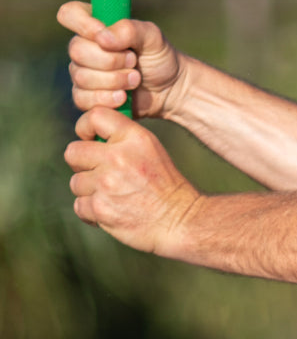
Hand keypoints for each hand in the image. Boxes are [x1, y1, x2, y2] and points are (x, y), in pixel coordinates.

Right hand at [57, 0, 186, 120]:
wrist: (169, 90)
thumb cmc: (159, 57)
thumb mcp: (152, 37)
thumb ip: (128, 29)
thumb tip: (102, 39)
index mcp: (94, 25)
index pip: (70, 14)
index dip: (83, 25)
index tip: (105, 36)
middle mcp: (83, 47)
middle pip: (76, 50)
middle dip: (110, 60)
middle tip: (134, 61)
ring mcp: (82, 73)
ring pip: (81, 77)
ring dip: (114, 80)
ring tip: (135, 79)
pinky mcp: (87, 97)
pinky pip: (82, 99)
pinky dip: (106, 99)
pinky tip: (124, 97)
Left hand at [65, 108, 202, 257]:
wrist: (181, 222)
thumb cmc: (166, 187)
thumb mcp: (151, 151)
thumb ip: (122, 139)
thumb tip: (88, 138)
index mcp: (134, 137)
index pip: (94, 117)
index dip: (85, 128)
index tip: (89, 140)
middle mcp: (118, 157)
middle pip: (73, 152)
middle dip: (82, 165)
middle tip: (99, 175)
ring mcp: (106, 183)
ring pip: (76, 183)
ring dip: (89, 192)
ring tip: (112, 198)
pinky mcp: (100, 208)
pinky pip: (79, 206)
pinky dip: (91, 213)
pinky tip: (110, 213)